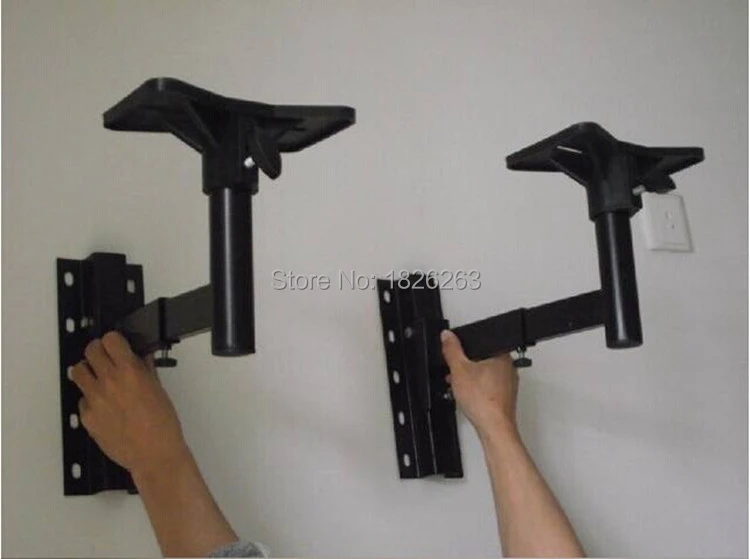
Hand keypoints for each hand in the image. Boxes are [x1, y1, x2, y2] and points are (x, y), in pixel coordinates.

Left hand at [70, 331, 189, 477]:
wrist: (154, 453)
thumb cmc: (162, 424)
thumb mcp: (159, 390)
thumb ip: (146, 370)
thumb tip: (140, 358)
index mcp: (130, 372)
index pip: (110, 339)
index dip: (113, 340)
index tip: (116, 345)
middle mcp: (109, 382)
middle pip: (90, 350)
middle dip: (98, 351)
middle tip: (105, 358)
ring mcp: (95, 400)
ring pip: (78, 371)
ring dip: (88, 371)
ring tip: (98, 378)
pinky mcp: (87, 417)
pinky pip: (81, 399)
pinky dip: (90, 398)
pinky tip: (104, 405)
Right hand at [441, 329, 518, 438]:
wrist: (493, 427)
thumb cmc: (483, 400)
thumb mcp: (459, 369)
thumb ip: (452, 350)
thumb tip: (447, 336)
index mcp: (502, 354)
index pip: (480, 342)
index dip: (463, 349)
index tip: (455, 356)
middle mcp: (509, 367)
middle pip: (482, 359)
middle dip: (466, 366)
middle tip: (456, 374)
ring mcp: (509, 383)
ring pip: (485, 374)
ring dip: (471, 379)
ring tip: (460, 388)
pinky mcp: (505, 396)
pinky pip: (489, 387)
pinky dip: (478, 390)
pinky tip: (470, 398)